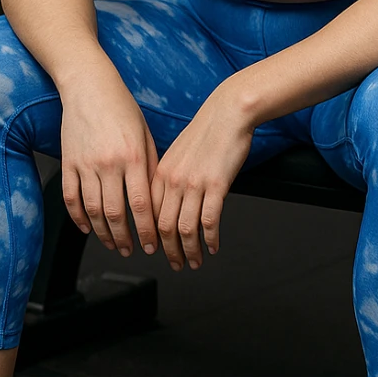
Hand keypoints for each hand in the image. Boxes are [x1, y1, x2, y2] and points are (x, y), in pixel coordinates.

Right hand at [59, 74, 160, 257]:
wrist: (89, 86)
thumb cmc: (122, 107)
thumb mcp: (145, 133)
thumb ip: (151, 165)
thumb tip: (156, 197)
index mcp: (133, 156)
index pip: (141, 205)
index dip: (146, 231)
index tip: (151, 245)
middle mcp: (109, 163)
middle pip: (115, 214)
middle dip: (124, 238)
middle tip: (130, 250)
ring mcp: (86, 164)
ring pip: (92, 210)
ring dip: (102, 233)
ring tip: (111, 244)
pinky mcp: (68, 162)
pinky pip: (71, 198)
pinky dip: (78, 217)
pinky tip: (86, 228)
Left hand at [150, 81, 254, 270]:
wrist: (228, 112)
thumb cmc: (207, 131)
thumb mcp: (178, 153)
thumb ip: (170, 177)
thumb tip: (167, 201)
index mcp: (161, 172)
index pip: (149, 214)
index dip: (152, 237)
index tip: (156, 250)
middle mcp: (173, 180)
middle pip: (164, 227)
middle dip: (169, 251)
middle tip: (176, 264)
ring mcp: (194, 183)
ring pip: (185, 229)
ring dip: (190, 250)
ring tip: (195, 261)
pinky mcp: (216, 185)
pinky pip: (209, 221)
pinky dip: (210, 239)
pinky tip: (213, 246)